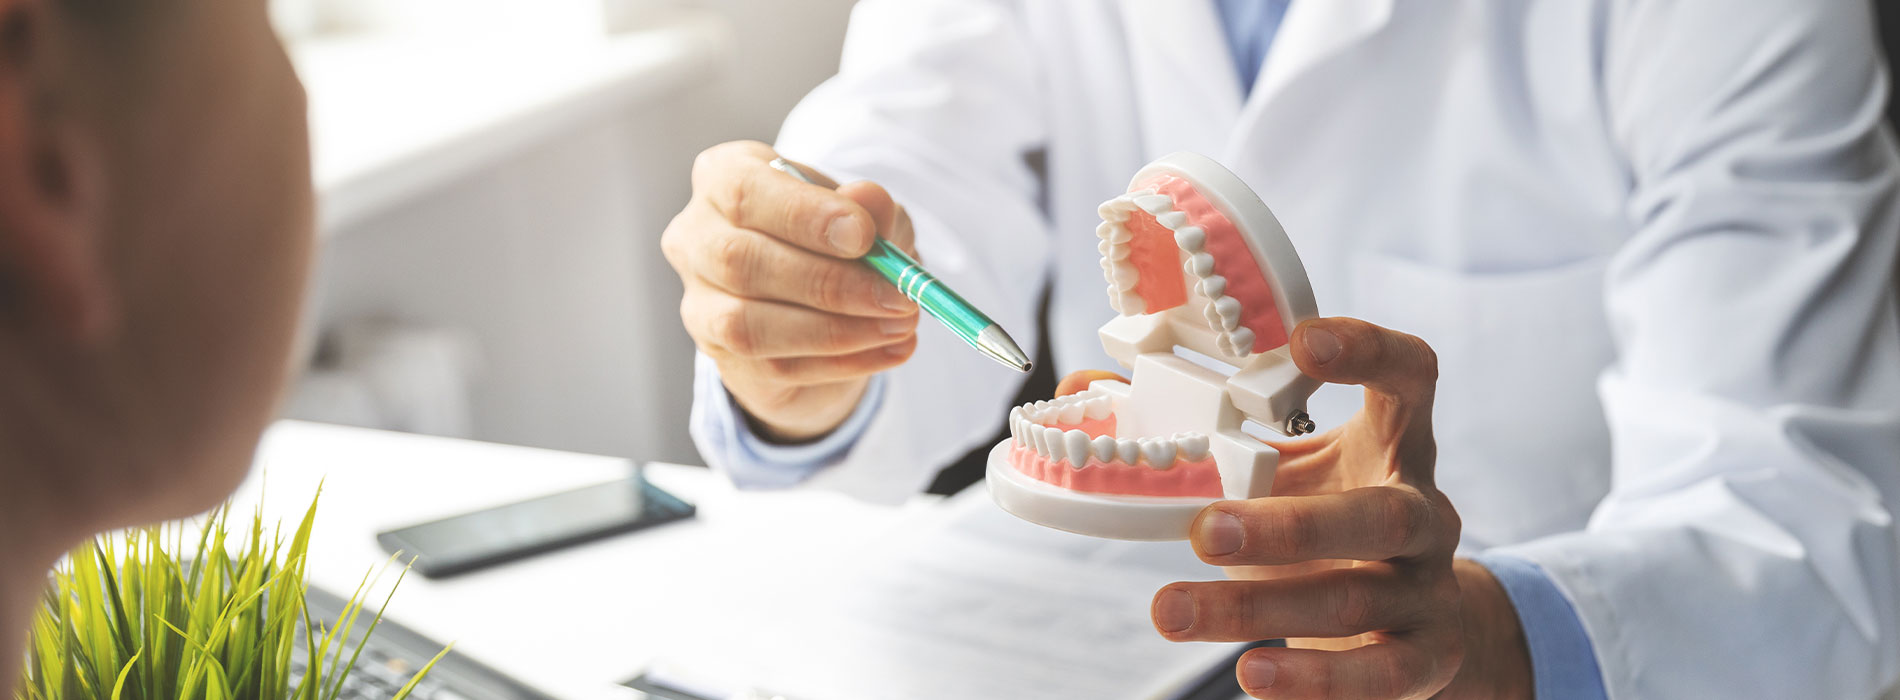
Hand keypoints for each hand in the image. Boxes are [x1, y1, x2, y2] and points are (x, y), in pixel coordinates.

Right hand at [663, 141, 920, 441]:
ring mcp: (699, 300)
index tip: (865, 236)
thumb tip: (869, 199)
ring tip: (901, 325)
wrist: (819, 301)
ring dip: (837, 330)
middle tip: (898, 296)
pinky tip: (889, 350)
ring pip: (748, 324)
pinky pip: (774, 365)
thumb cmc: (836, 239)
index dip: (804, 216)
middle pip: (741, 261)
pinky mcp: (719, 353)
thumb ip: (869, 208)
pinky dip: (842, 362)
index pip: (743, 191)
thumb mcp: (866, 216)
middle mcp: (695, 236)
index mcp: (722, 178)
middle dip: (829, 283)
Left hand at [1132, 318, 1530, 698]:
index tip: (1302, 342)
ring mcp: (1430, 587)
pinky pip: (1377, 673)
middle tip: (1203, 529)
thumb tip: (1086, 382)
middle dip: (1287, 524)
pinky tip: (1252, 677)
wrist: (1415, 623)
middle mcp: (1425, 511)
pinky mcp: (1428, 656)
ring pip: (1355, 598)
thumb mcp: (1277, 472)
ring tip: (1175, 613)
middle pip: (1379, 513)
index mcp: (1393, 445)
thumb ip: (1200, 430)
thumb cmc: (1326, 526)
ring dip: (1259, 608)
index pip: (1410, 377)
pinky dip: (1312, 683)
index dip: (1368, 351)